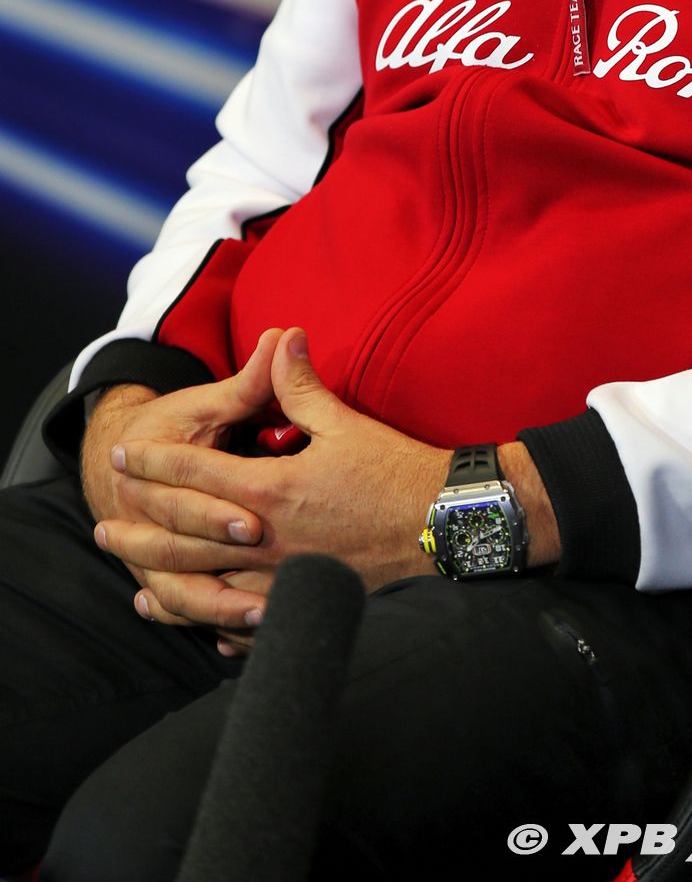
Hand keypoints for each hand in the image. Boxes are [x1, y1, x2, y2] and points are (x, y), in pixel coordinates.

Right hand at [85, 330, 284, 639]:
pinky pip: (188, 611)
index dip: (222, 506)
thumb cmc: (175, 424)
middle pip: (188, 548)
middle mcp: (161, 519)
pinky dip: (210, 626)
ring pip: (185, 592)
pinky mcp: (171, 578)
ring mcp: (163, 554)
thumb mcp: (210, 401)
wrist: (119, 452)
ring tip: (260, 617)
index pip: (196, 489)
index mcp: (174, 468)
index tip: (256, 519)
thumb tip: (290, 333)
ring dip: (218, 606)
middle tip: (263, 570)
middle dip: (221, 558)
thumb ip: (255, 378)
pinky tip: (240, 640)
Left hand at [106, 329, 449, 604]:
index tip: (124, 455)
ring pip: (206, 588)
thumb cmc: (395, 471)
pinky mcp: (303, 603)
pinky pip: (245, 622)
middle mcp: (266, 539)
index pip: (196, 474)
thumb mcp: (343, 422)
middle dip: (141, 529)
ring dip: (166, 583)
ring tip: (136, 585)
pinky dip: (214, 624)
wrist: (441, 524)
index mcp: (270, 489)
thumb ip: (299, 386)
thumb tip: (282, 338)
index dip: (156, 462)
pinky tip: (200, 626)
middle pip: (185, 538)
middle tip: (104, 527)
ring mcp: (281, 581)